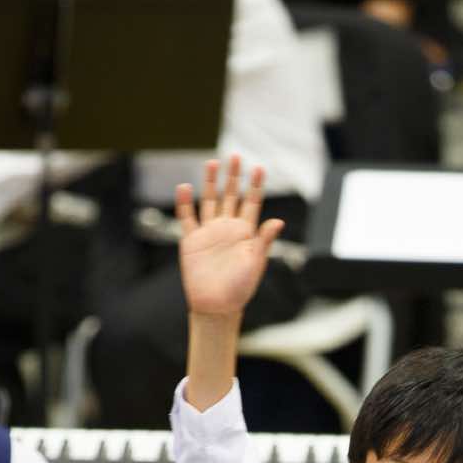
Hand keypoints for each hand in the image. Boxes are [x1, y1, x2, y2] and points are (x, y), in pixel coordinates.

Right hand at [176, 157, 284, 319]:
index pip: (251, 203)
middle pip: (230, 196)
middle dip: (233, 176)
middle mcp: (227, 228)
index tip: (259, 168)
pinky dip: (184, 203)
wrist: (217, 306)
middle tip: (235, 156)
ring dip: (210, 183)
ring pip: (209, 201)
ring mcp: (209, 233)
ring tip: (212, 163)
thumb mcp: (256, 263)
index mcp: (245, 232)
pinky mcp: (191, 241)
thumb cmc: (240, 288)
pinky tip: (184, 186)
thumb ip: (264, 240)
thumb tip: (278, 221)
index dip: (255, 186)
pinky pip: (187, 218)